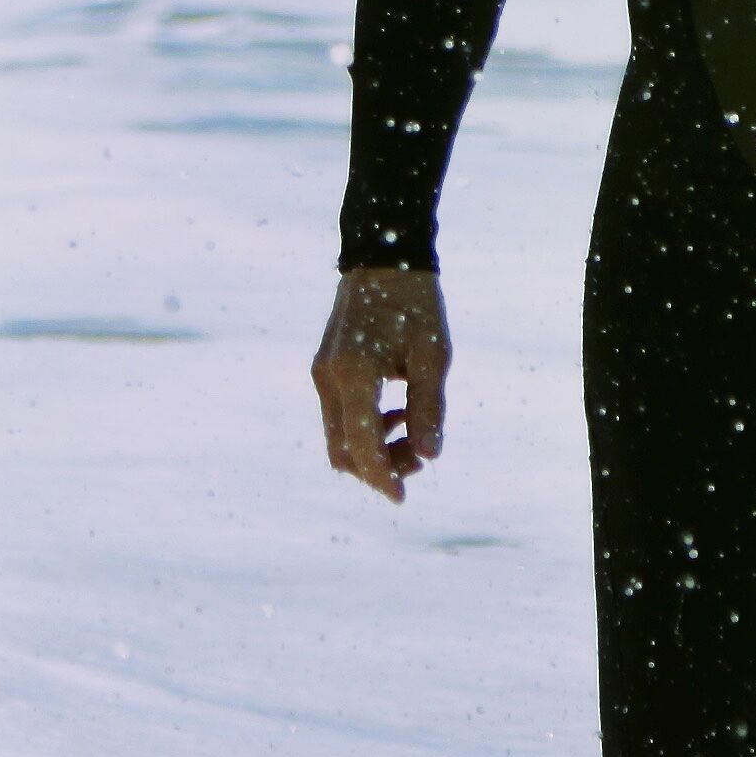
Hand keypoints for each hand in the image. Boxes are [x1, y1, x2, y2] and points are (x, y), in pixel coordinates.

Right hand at [313, 268, 449, 501]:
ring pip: (338, 437)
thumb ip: (429, 408)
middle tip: (419, 460)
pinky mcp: (324, 369)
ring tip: (411, 433)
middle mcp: (330, 379)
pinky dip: (364, 428)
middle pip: (342, 452)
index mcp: (355, 375)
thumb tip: (429, 456)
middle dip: (378, 468)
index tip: (402, 497)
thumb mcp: (433, 355)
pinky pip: (338, 416)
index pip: (361, 446)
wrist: (384, 259)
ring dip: (372, 449)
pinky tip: (395, 411)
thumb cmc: (416, 304)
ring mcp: (322, 374)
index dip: (382, 477)